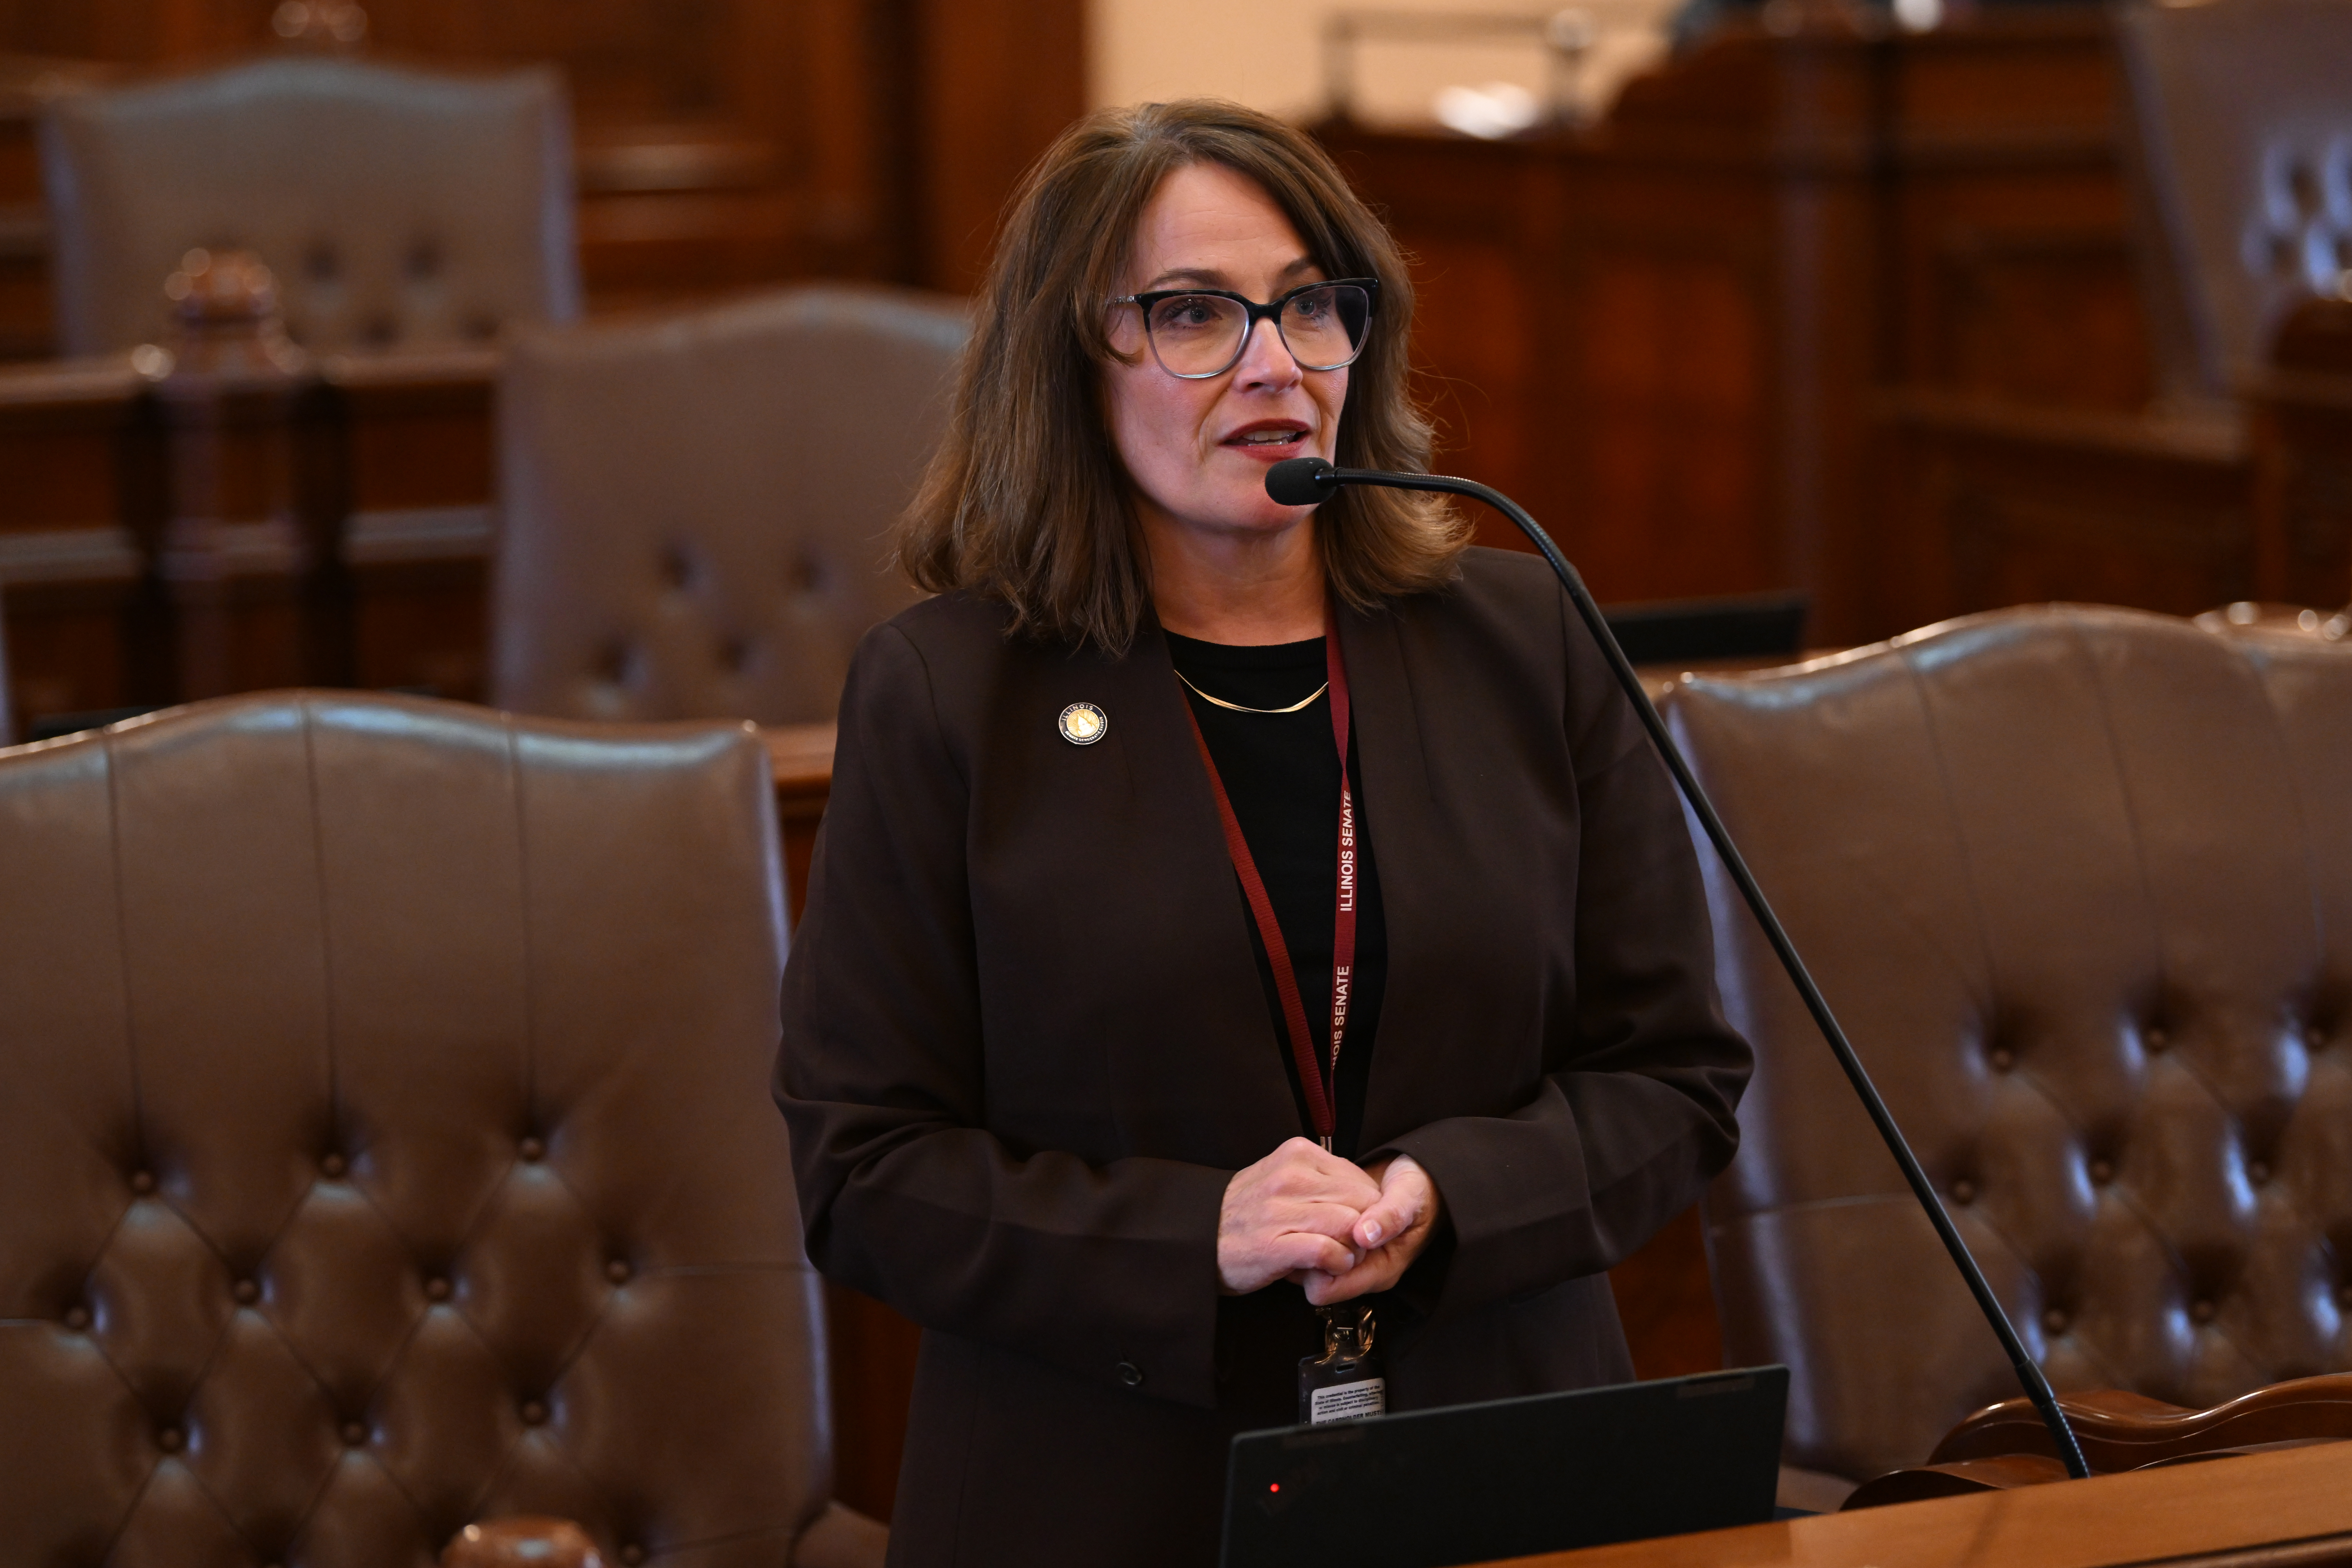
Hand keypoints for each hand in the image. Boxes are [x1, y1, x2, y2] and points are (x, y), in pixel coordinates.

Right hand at [1218, 1137, 1381, 1294]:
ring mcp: (1280, 1209)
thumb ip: (1321, 1180)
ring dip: (1354, 1248)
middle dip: (1366, 1229)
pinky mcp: (1273, 1244)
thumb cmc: (1249, 1213)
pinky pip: (1327, 1251)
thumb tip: (1366, 1196)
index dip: (1369, 1208)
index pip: (1359, 1179)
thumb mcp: (1283, 1179)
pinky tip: (1329, 1268)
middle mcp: (1290, 1176)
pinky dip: (1337, 1263)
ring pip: (1349, 1225)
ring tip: (1341, 1257)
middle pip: (1360, 1201)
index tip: (1361, 1226)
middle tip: (1355, 1246)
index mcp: (1297, 1155)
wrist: (1200, 1237)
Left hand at [1299, 1154, 1441, 1305]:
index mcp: (1379, 1271)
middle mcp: (1359, 1268)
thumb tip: (1365, 1235)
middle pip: (1309, 1277)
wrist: (1417, 1177)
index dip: (1317, 1263)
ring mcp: (1346, 1255)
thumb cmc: (1418, 1190)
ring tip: (1312, 1206)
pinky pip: (1307, 1241)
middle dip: (1305, 1249)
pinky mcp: (1337, 1240)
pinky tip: (1314, 1202)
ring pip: (1304, 1259)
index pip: (1325, 1288)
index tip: (1322, 1232)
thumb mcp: (1410, 1198)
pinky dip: (1306, 1224)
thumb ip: (1391, 1216)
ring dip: (1303, 1235)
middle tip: (1311, 1216)